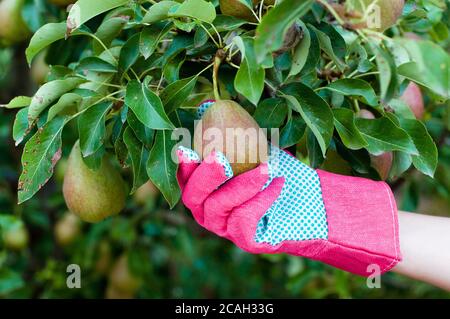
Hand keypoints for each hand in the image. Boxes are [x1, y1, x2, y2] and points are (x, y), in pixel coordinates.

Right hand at [177, 145, 400, 275]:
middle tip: (221, 157)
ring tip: (266, 167)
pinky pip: (244, 220)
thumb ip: (232, 129)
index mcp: (204, 189)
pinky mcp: (245, 240)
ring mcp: (225, 227)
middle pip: (193, 196)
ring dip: (242, 184)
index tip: (187, 148)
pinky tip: (278, 184)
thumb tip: (211, 101)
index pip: (185, 178)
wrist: (309, 201)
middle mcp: (207, 210)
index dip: (183, 165)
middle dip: (206, 176)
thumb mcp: (255, 147)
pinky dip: (260, 200)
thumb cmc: (275, 171)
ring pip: (219, 207)